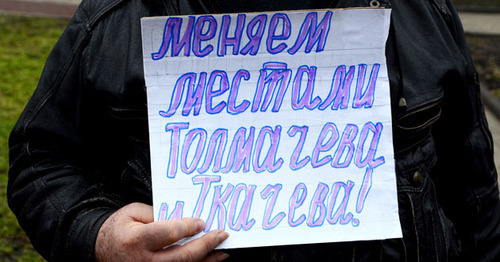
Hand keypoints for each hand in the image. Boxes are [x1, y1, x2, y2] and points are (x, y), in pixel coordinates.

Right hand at [95, 202, 228, 261]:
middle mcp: (144, 261)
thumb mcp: (134, 212)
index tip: (202, 222)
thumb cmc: (120, 228)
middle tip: (221, 234)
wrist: (101, 249)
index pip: (168, 234)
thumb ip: (158, 214)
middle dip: (205, 245)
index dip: (188, 227)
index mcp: (136, 240)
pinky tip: (209, 260)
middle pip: (181, 257)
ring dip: (206, 260)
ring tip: (222, 251)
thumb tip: (186, 219)